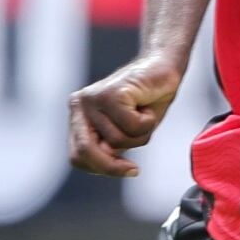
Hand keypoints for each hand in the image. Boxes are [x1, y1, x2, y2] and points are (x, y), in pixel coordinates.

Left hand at [68, 52, 183, 178]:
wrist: (163, 69)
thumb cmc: (145, 103)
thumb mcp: (125, 134)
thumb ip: (110, 148)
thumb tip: (106, 158)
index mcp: (78, 117)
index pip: (77, 156)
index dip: (99, 169)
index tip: (124, 170)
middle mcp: (80, 105)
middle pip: (86, 151)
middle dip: (111, 166)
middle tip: (133, 169)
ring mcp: (93, 98)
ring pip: (116, 141)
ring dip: (139, 135)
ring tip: (144, 115)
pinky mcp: (112, 93)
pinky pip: (131, 125)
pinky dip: (147, 122)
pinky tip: (146, 106)